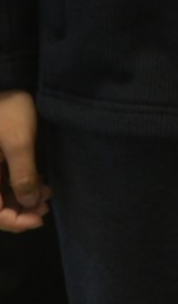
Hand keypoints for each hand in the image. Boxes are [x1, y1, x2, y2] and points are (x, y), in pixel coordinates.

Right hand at [0, 91, 45, 231]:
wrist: (4, 82)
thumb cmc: (7, 110)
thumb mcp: (19, 142)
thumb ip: (23, 175)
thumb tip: (28, 204)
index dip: (13, 221)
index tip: (38, 219)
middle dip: (19, 211)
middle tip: (45, 209)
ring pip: (0, 195)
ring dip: (22, 200)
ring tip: (47, 197)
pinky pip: (3, 182)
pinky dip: (20, 187)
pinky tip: (41, 186)